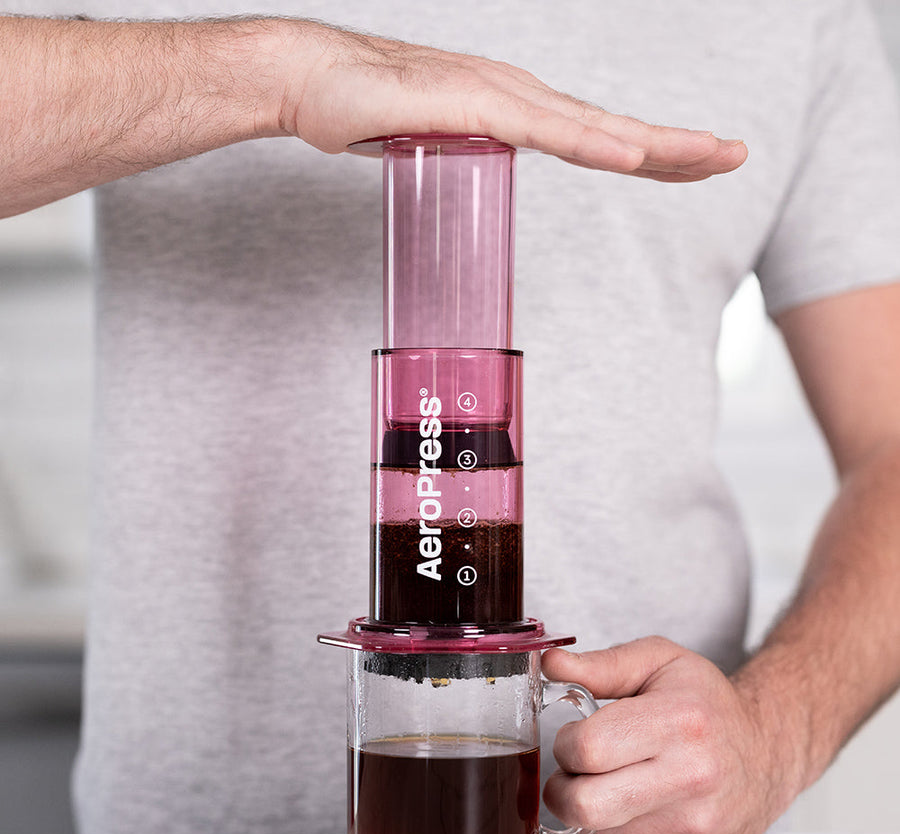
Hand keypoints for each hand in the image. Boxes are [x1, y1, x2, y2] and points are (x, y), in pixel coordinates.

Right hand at [278, 22, 746, 181]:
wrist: (308, 81)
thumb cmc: (365, 112)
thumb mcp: (434, 149)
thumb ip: (465, 161)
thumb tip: (475, 180)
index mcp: (513, 112)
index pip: (593, 137)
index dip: (648, 152)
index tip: (692, 165)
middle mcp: (517, 97)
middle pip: (609, 127)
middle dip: (676, 144)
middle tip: (734, 155)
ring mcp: (498, 97)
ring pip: (591, 126)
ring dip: (653, 143)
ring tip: (711, 156)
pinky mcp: (472, 103)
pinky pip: (544, 130)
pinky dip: (592, 142)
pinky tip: (632, 153)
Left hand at [541, 638, 800, 833]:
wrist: (767, 750)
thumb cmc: (707, 702)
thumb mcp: (658, 660)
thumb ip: (601, 664)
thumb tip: (552, 664)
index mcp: (679, 721)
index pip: (589, 749)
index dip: (565, 741)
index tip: (574, 734)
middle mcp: (689, 777)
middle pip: (586, 804)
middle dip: (560, 786)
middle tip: (571, 767)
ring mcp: (690, 823)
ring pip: (597, 833)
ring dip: (583, 807)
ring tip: (601, 778)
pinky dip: (608, 827)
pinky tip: (625, 798)